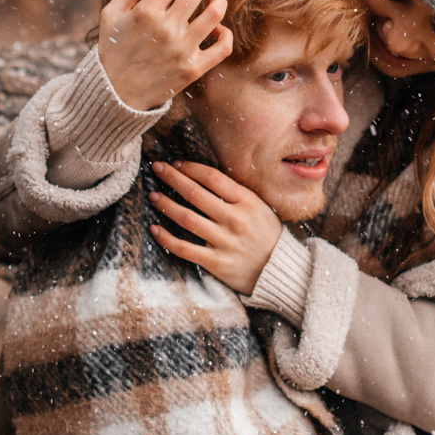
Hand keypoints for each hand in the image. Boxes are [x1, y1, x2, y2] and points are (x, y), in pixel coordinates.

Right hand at [96, 0, 233, 110]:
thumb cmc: (113, 49)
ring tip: (212, 0)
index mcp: (145, 12)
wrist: (115, 93)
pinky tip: (216, 28)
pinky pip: (222, 47)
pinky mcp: (193, 68)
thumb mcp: (111, 15)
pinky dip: (225, 34)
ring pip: (214, 14)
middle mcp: (166, 29)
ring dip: (217, 1)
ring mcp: (182, 49)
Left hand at [147, 160, 281, 294]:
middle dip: (172, 178)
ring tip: (153, 196)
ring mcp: (225, 241)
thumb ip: (236, 195)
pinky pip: (185, 248)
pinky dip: (167, 238)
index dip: (191, 168)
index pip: (212, 178)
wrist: (281, 270)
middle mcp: (235, 219)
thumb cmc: (267, 235)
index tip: (176, 164)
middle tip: (157, 169)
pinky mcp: (216, 262)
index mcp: (247, 201)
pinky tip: (154, 229)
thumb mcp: (259, 208)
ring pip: (187, 219)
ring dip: (166, 205)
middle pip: (195, 194)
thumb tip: (204, 178)